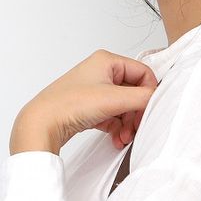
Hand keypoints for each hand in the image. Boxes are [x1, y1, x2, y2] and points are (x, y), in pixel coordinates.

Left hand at [9, 49, 158, 154]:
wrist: (43, 123)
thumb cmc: (69, 104)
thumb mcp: (113, 99)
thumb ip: (141, 98)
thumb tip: (157, 99)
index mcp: (107, 61)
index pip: (143, 73)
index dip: (148, 94)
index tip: (147, 112)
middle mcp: (102, 72)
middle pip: (134, 93)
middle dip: (136, 115)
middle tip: (135, 130)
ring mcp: (95, 91)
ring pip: (124, 108)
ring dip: (127, 125)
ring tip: (123, 138)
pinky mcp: (90, 107)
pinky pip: (113, 117)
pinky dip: (117, 129)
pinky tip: (115, 140)